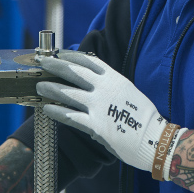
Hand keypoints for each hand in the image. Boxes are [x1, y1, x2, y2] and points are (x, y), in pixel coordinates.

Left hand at [36, 52, 168, 171]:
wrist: (154, 139)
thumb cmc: (143, 117)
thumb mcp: (128, 91)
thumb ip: (111, 86)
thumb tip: (95, 84)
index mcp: (114, 78)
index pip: (88, 61)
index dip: (71, 56)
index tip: (59, 53)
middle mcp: (104, 88)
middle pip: (74, 72)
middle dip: (55, 65)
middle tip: (42, 62)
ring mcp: (98, 105)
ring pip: (68, 92)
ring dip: (51, 88)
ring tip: (39, 86)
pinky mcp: (95, 125)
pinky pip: (70, 116)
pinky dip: (56, 111)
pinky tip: (47, 109)